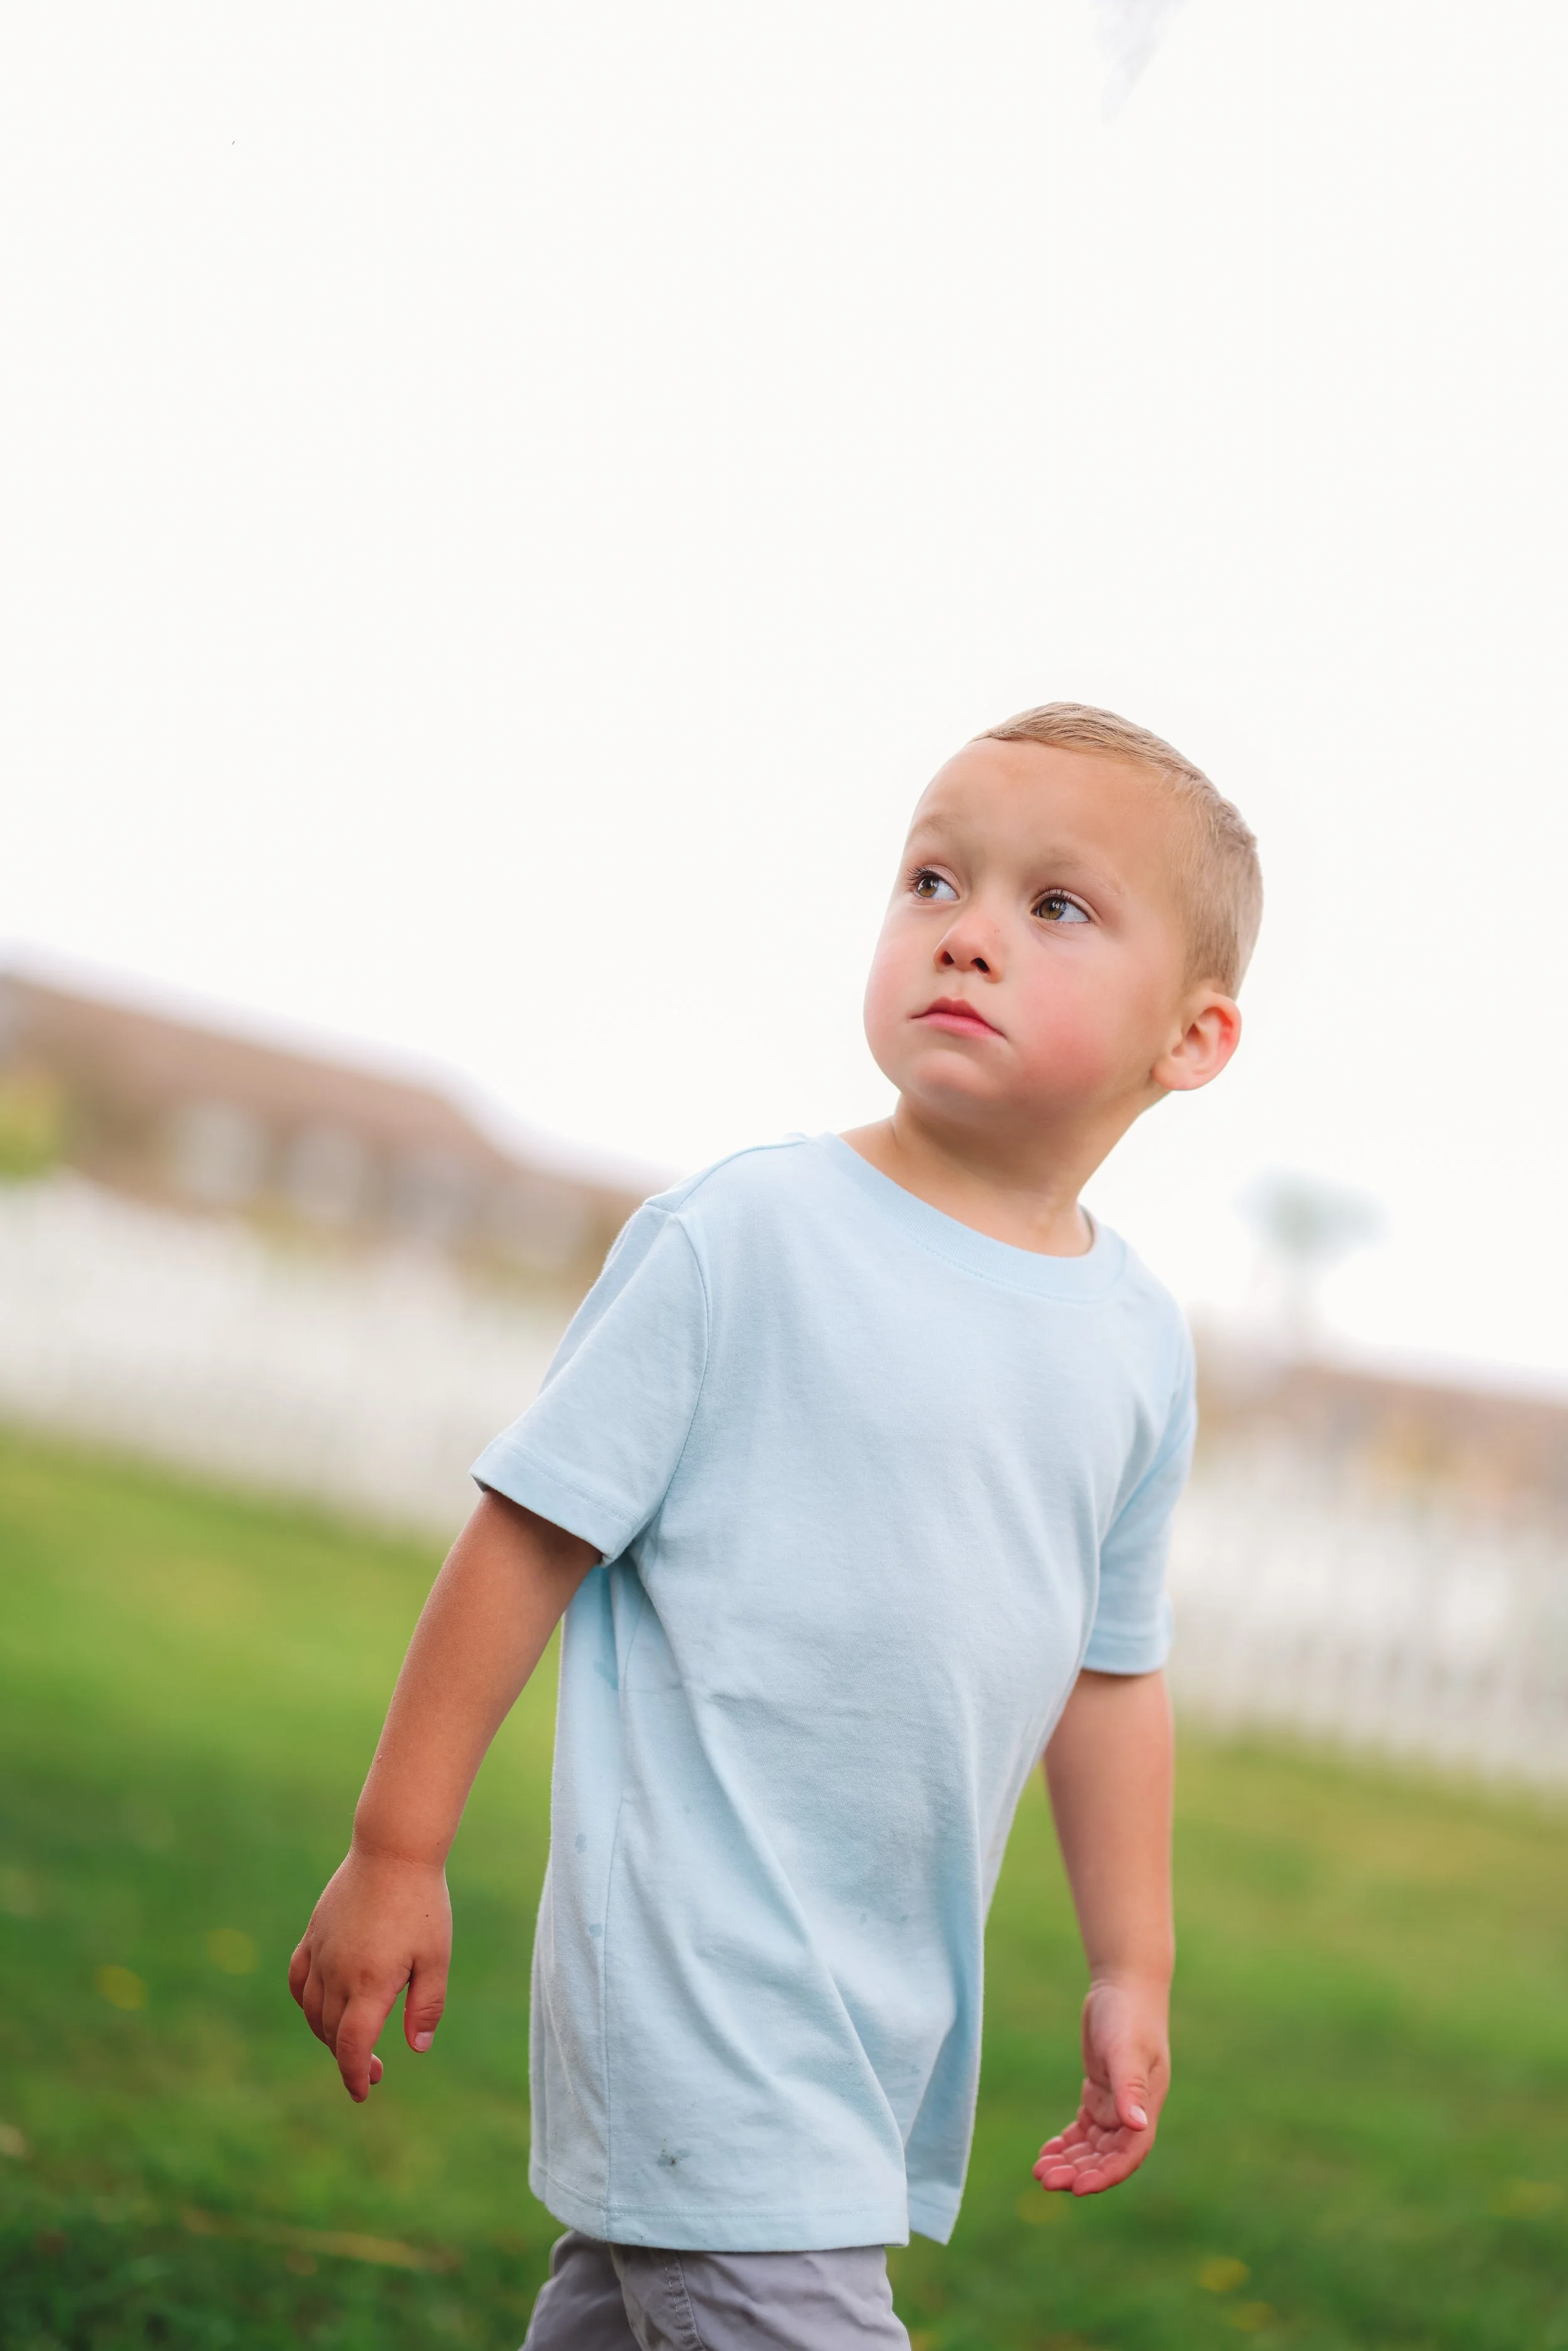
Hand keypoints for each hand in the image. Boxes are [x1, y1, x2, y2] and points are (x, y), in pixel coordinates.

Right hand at [288, 1848, 451, 2101]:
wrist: (393, 1851)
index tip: (363, 2094)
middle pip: (333, 2033)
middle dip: (349, 2058)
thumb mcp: (436, 1958)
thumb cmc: (422, 1904)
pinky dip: (305, 2002)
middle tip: (374, 2070)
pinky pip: (298, 1979)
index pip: (352, 2046)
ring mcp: (320, 1952)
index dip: (354, 2076)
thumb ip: (426, 2006)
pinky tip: (320, 2008)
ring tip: (353, 2041)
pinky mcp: (314, 1934)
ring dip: (329, 2034)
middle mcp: (337, 1973)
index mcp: (370, 1983)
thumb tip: (417, 2048)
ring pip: (313, 2011)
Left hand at [1032, 1976, 1169, 2196]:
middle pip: (1107, 2155)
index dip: (1105, 2175)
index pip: (1128, 2154)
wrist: (1123, 1985)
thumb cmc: (1130, 2015)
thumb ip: (1131, 2088)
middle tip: (1045, 2180)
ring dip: (1070, 2161)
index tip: (1077, 2189)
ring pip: (1093, 2146)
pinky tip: (1048, 2151)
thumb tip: (1137, 2127)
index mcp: (1146, 2107)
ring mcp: (1115, 2102)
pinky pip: (1084, 2128)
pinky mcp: (1099, 2090)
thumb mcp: (1127, 2050)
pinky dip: (1068, 2142)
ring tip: (1039, 2170)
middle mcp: (1132, 2111)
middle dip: (1078, 2171)